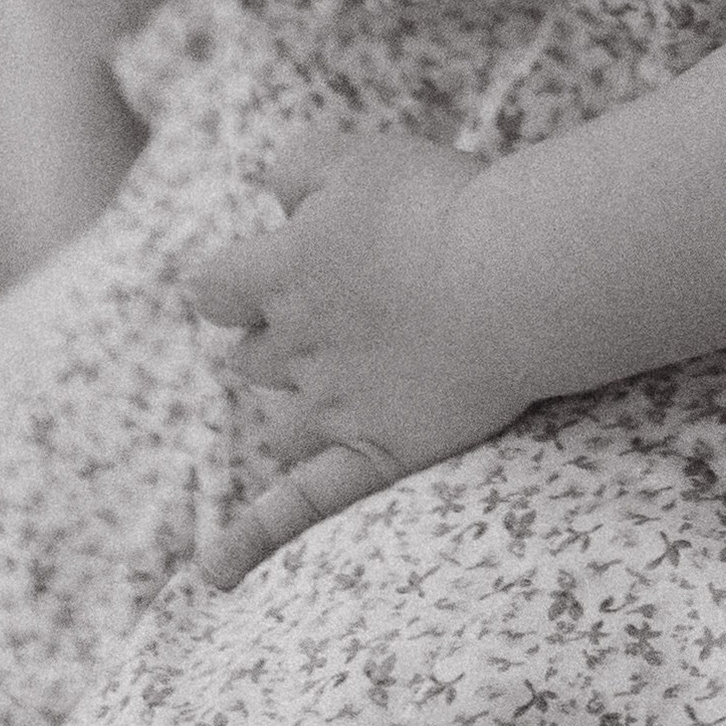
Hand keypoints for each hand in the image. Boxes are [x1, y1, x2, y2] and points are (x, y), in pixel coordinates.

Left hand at [185, 126, 525, 587]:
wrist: (513, 276)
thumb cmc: (442, 205)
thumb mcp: (356, 155)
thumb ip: (296, 168)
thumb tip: (271, 196)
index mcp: (282, 273)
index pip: (212, 289)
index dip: (235, 282)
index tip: (272, 270)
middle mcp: (296, 347)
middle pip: (249, 359)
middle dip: (276, 341)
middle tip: (340, 318)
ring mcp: (334, 409)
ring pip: (281, 425)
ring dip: (300, 407)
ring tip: (346, 390)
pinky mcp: (379, 452)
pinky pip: (302, 508)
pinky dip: (253, 539)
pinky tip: (214, 570)